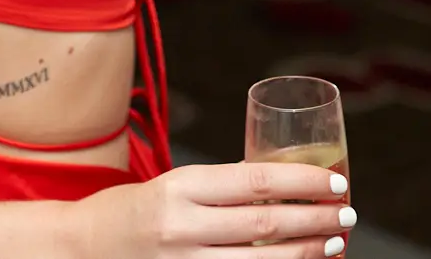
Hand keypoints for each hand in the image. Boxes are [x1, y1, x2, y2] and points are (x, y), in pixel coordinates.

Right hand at [78, 161, 354, 256]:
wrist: (82, 248)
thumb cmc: (133, 212)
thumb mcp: (173, 186)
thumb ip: (220, 191)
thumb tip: (285, 189)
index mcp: (180, 186)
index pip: (255, 179)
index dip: (302, 180)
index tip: (336, 180)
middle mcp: (182, 226)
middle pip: (266, 223)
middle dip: (316, 218)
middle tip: (348, 212)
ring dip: (306, 253)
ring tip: (334, 242)